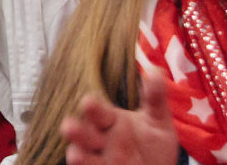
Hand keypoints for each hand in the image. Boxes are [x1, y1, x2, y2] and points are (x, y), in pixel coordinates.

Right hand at [61, 69, 178, 164]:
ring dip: (77, 154)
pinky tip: (81, 162)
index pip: (97, 111)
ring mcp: (100, 159)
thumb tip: (157, 71)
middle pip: (84, 133)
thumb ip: (154, 99)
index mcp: (109, 120)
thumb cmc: (154, 145)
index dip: (92, 107)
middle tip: (69, 126)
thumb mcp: (157, 121)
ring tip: (75, 155)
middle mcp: (99, 139)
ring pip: (83, 155)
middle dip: (75, 130)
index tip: (88, 101)